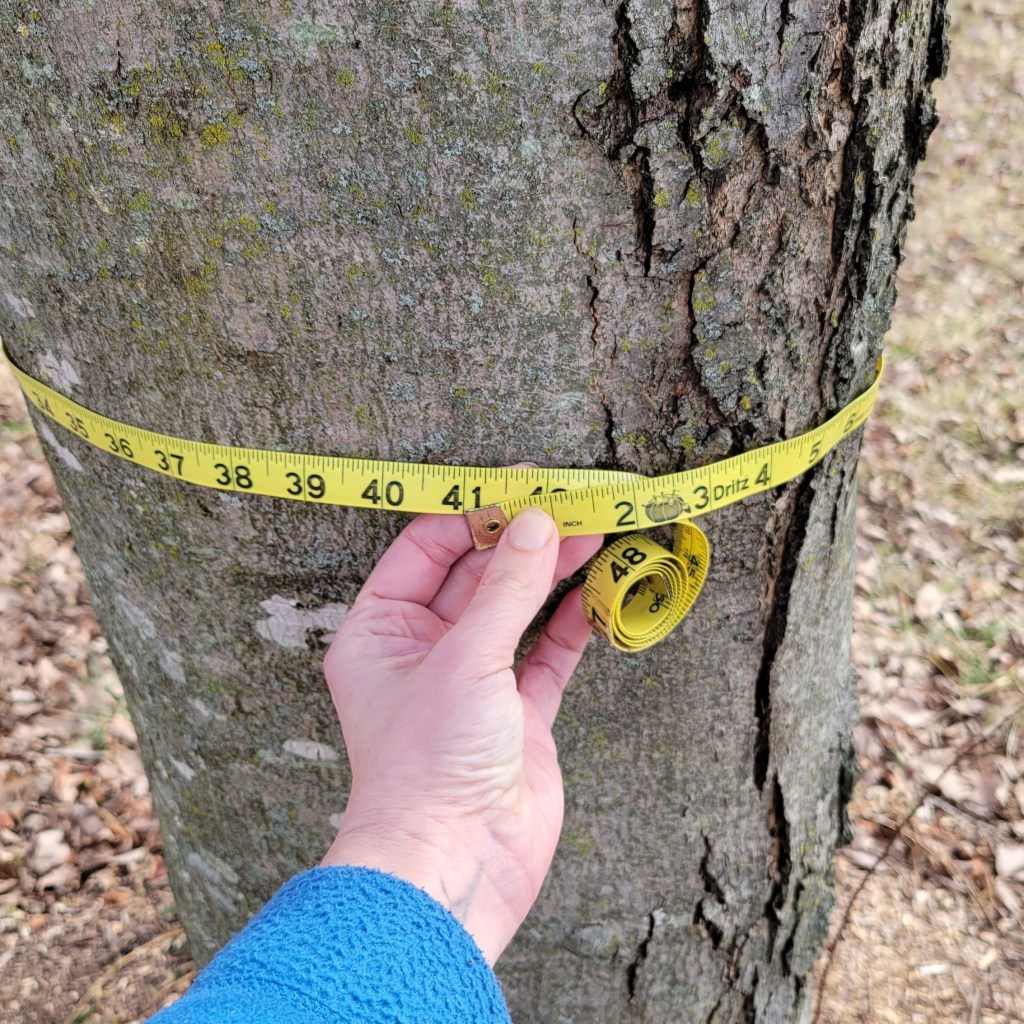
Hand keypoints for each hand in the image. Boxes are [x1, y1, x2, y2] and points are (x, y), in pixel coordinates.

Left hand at [321, 507, 602, 963]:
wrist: (455, 865)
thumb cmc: (429, 762)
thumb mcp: (466, 658)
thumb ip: (506, 588)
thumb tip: (536, 521)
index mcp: (381, 630)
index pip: (426, 550)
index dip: (473, 515)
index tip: (521, 486)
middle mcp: (424, 650)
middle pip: (477, 577)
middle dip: (521, 542)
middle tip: (571, 506)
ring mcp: (474, 683)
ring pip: (517, 612)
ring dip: (552, 576)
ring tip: (594, 535)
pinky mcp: (517, 715)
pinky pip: (547, 654)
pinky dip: (572, 623)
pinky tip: (598, 591)